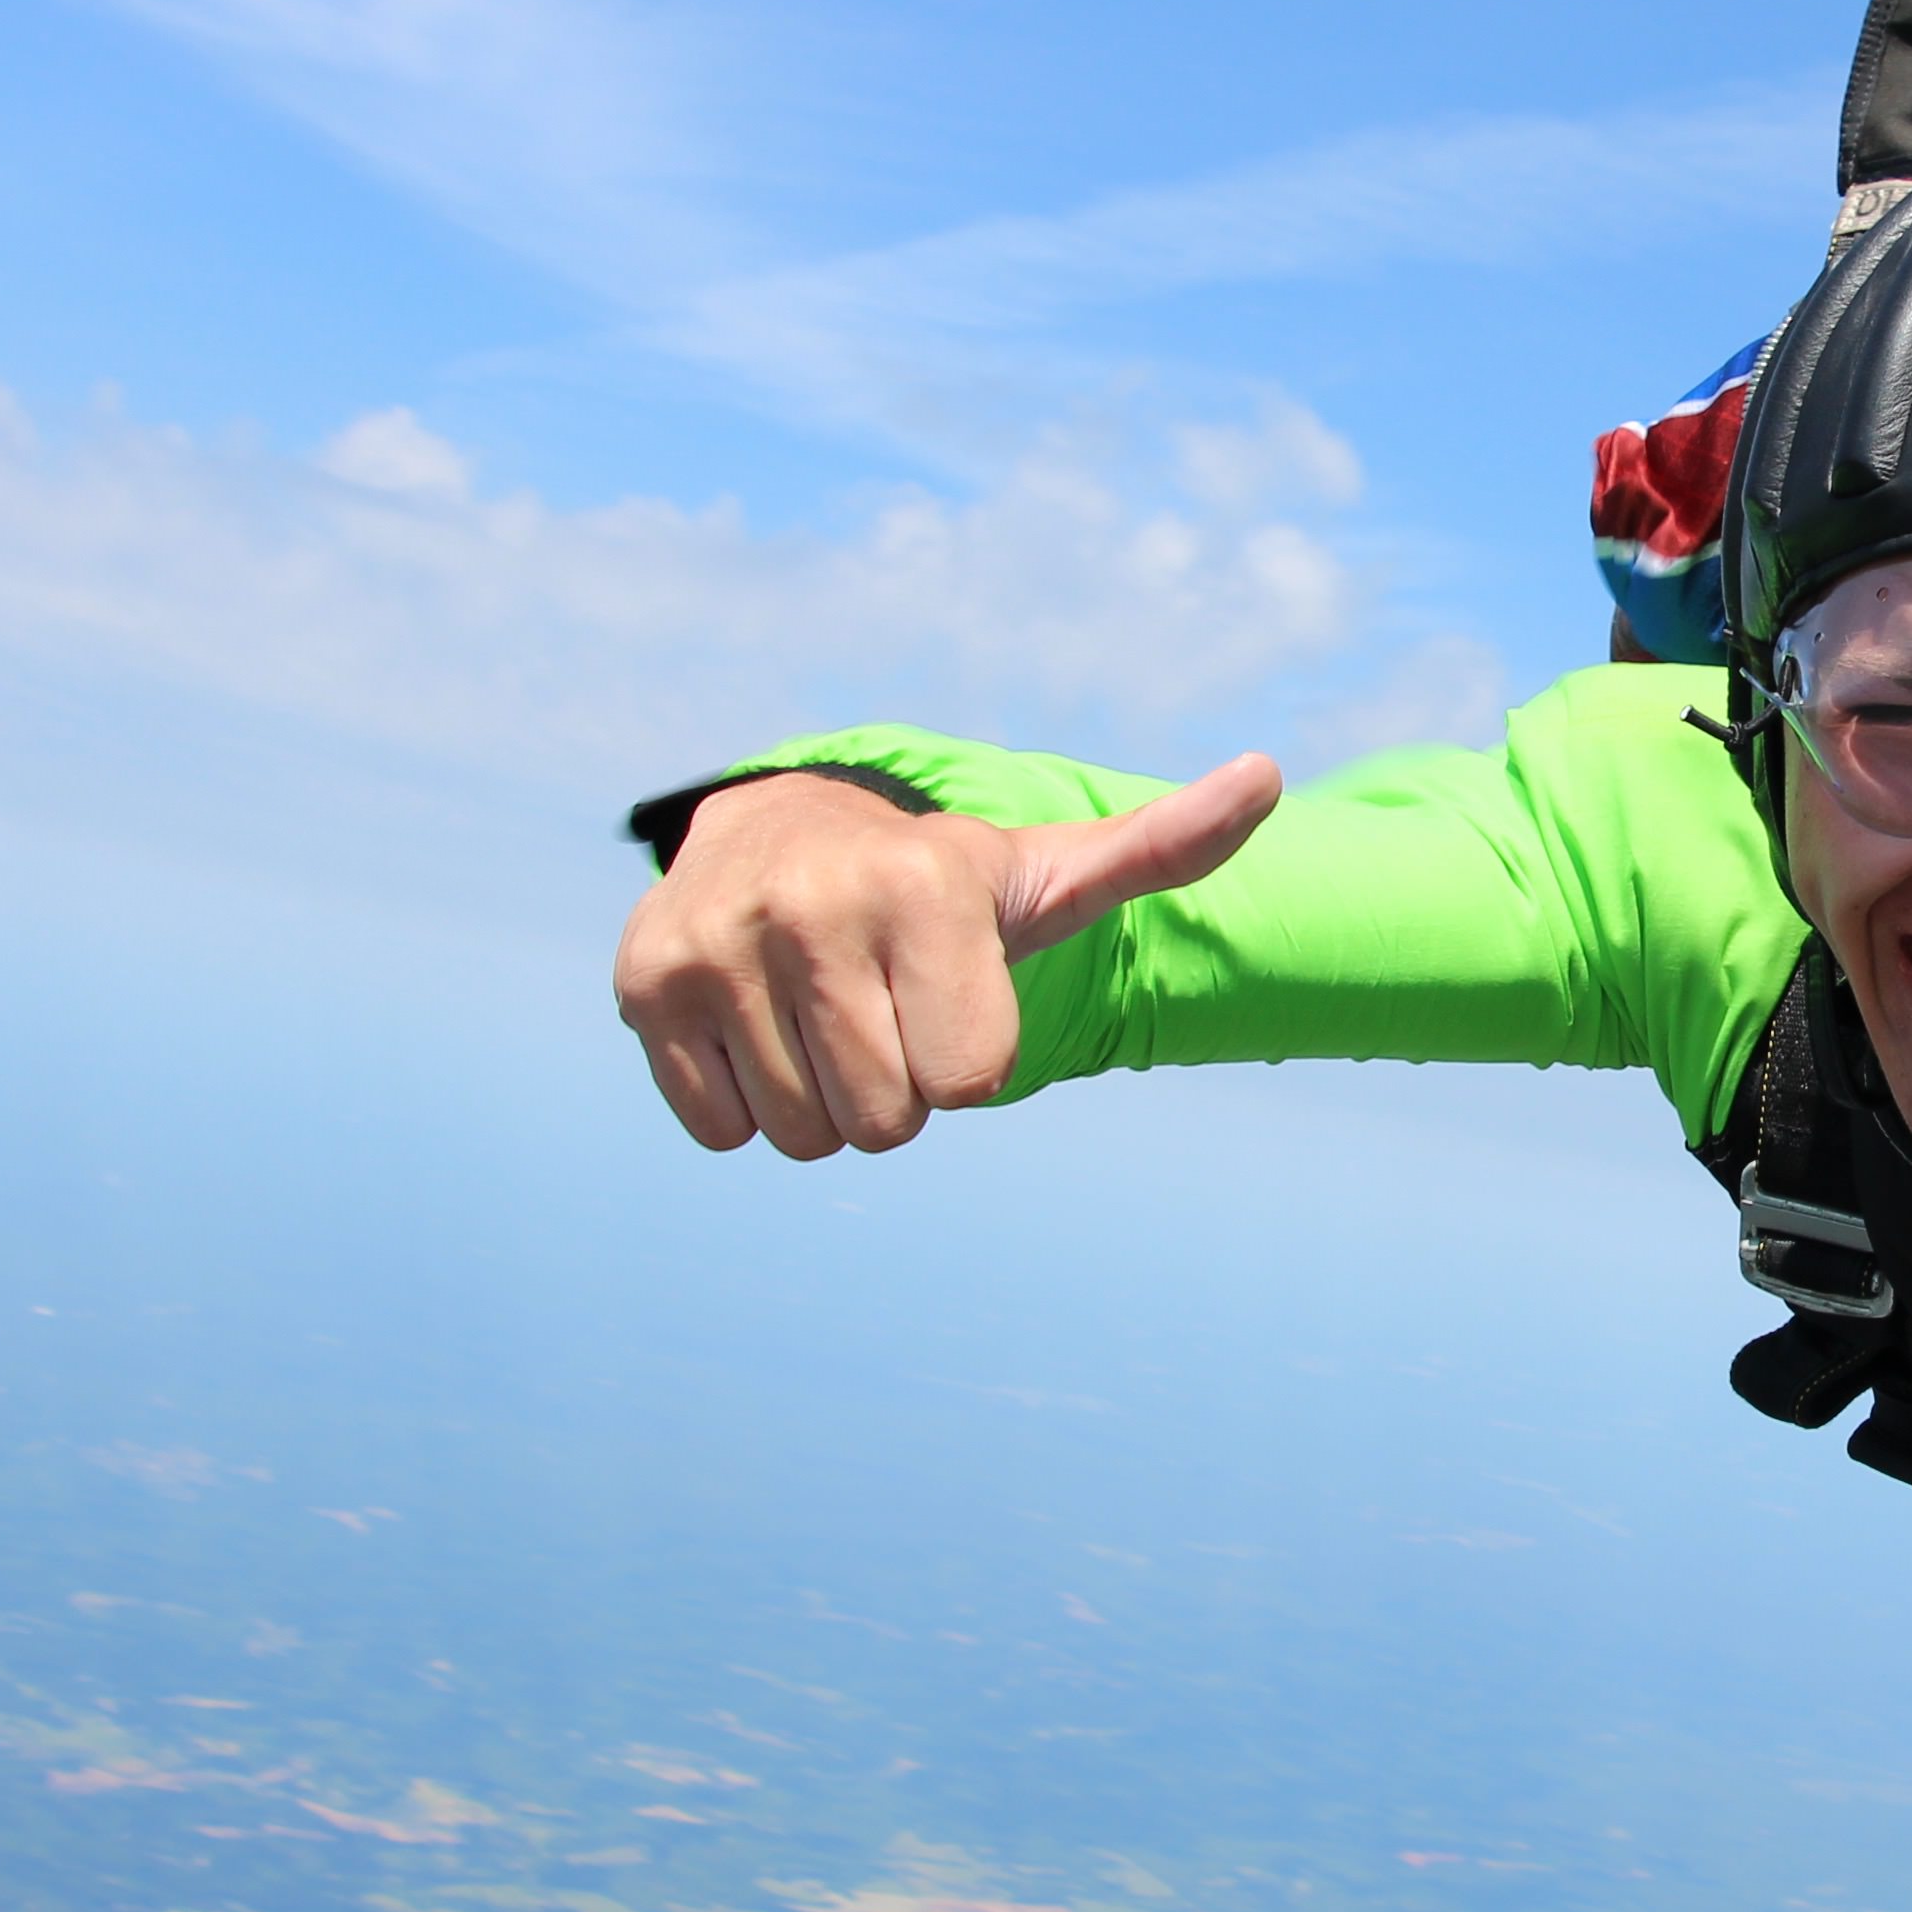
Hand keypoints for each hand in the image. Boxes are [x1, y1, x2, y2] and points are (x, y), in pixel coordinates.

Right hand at [611, 758, 1280, 1157]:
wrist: (777, 829)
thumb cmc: (938, 882)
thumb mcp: (1050, 870)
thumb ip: (1164, 845)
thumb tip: (1267, 776)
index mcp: (923, 884)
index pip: (971, 1082)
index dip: (970, 1058)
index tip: (949, 993)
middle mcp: (812, 904)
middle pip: (888, 1122)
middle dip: (898, 1088)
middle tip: (883, 1013)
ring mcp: (716, 945)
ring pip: (805, 1135)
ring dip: (824, 1101)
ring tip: (823, 1017)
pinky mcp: (644, 987)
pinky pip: (723, 1132)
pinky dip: (745, 1100)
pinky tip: (759, 1025)